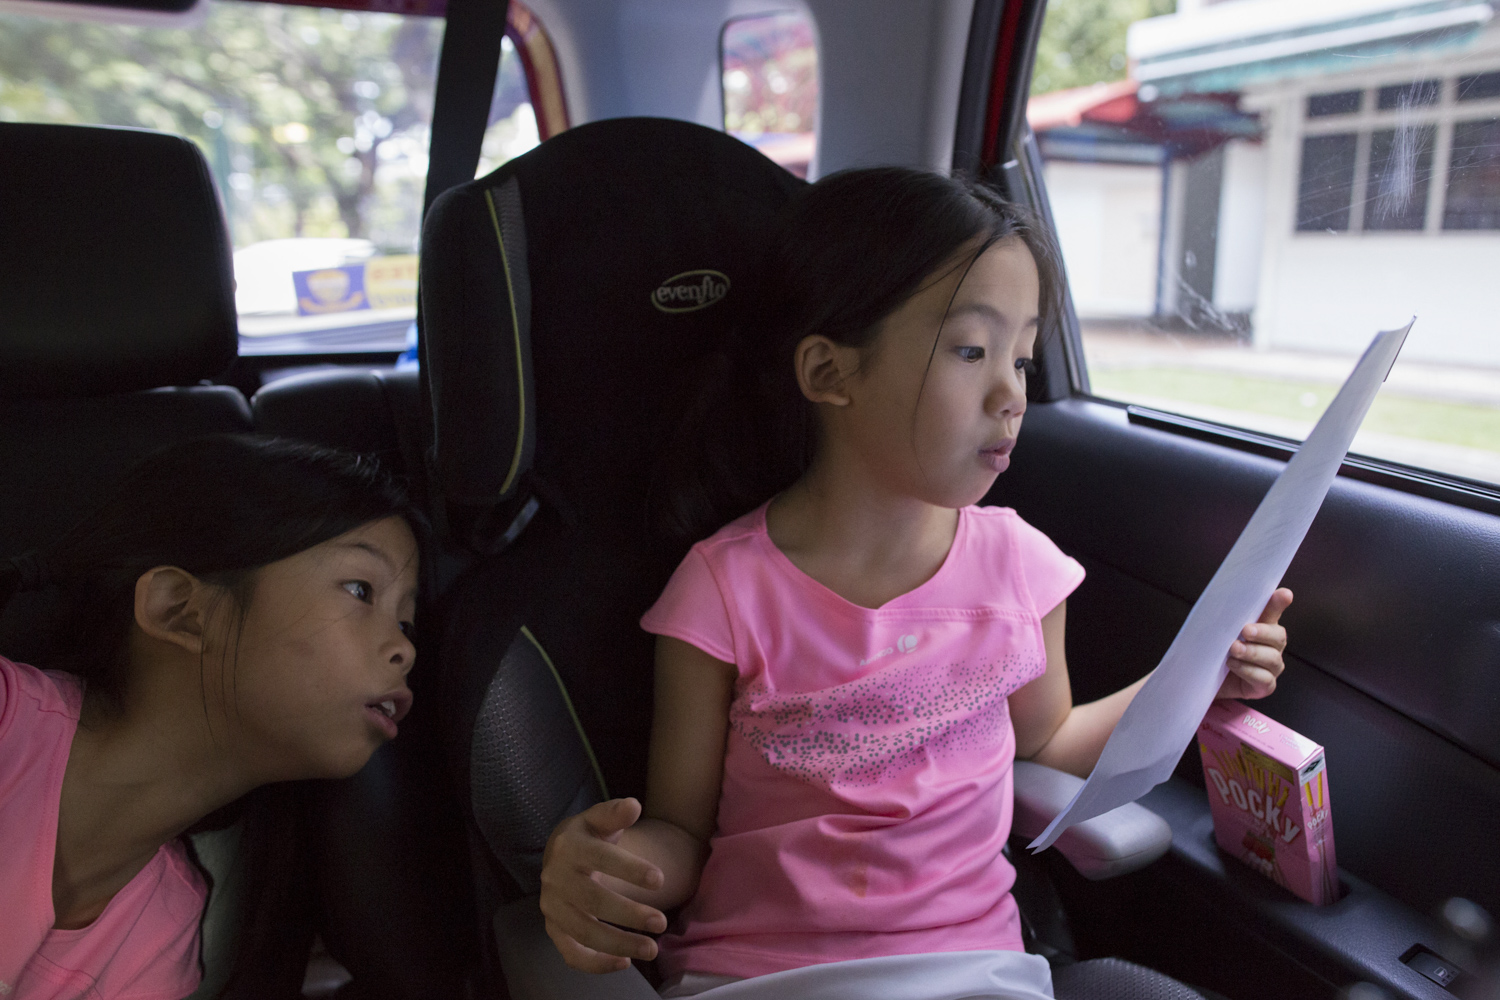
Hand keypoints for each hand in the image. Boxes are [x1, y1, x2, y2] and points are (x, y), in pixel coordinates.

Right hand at [539, 797, 667, 972]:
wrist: (560, 854)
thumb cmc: (589, 835)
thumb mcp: (600, 819)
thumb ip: (615, 813)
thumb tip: (633, 805)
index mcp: (569, 846)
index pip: (601, 858)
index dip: (630, 869)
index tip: (660, 880)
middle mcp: (555, 878)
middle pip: (593, 901)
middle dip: (629, 913)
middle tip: (662, 923)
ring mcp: (552, 906)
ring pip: (583, 931)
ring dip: (618, 943)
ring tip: (652, 949)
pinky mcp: (554, 928)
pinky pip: (571, 953)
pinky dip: (596, 963)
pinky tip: (625, 963)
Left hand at [1217, 588, 1291, 700]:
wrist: (1202, 680)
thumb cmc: (1212, 651)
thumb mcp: (1216, 632)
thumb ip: (1225, 618)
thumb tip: (1224, 601)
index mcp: (1262, 627)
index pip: (1273, 612)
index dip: (1279, 603)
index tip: (1284, 594)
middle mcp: (1272, 646)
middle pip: (1278, 636)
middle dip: (1262, 632)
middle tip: (1245, 630)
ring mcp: (1271, 667)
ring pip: (1272, 658)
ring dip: (1252, 653)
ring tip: (1233, 650)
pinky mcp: (1265, 686)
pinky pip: (1264, 679)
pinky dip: (1248, 671)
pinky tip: (1233, 665)